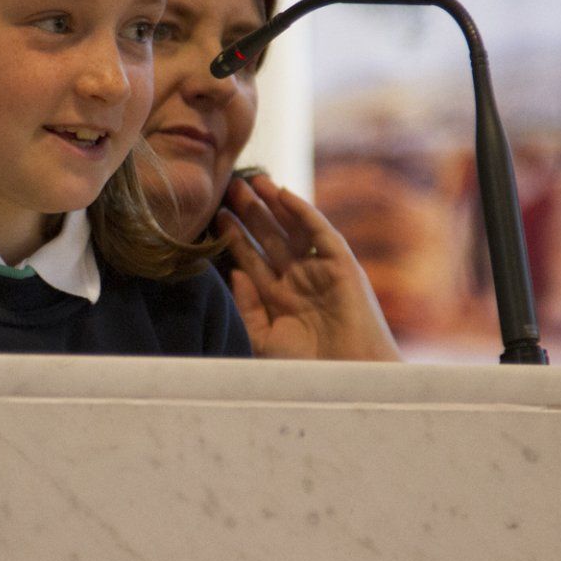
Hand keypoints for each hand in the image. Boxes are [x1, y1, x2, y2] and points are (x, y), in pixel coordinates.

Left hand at [218, 173, 401, 361]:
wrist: (345, 380)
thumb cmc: (304, 370)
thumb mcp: (263, 338)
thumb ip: (247, 307)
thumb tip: (234, 271)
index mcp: (278, 298)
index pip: (251, 260)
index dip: (234, 238)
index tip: (215, 215)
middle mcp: (298, 281)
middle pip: (269, 239)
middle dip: (251, 214)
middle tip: (231, 186)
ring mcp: (320, 272)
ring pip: (292, 230)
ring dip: (274, 205)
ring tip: (253, 180)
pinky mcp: (342, 267)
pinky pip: (321, 234)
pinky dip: (304, 213)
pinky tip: (284, 194)